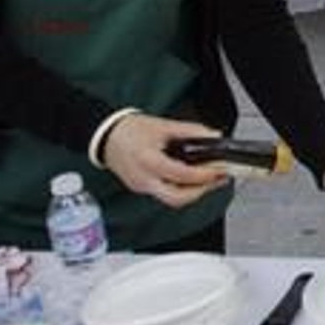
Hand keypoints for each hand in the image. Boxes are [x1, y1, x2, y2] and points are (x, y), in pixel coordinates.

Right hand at [100, 114, 229, 207]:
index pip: (182, 176)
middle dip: (201, 191)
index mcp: (149, 161)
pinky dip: (180, 189)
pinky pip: (163, 194)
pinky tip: (190, 179)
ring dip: (192, 192)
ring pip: (171, 199)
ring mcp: (141, 186)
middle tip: (217, 180)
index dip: (204, 175)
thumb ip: (190, 131)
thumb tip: (212, 135)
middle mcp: (144, 179)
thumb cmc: (129, 130)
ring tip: (208, 179)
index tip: (219, 169)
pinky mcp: (140, 188)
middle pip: (177, 198)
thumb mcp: (164, 125)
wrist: (105, 135)